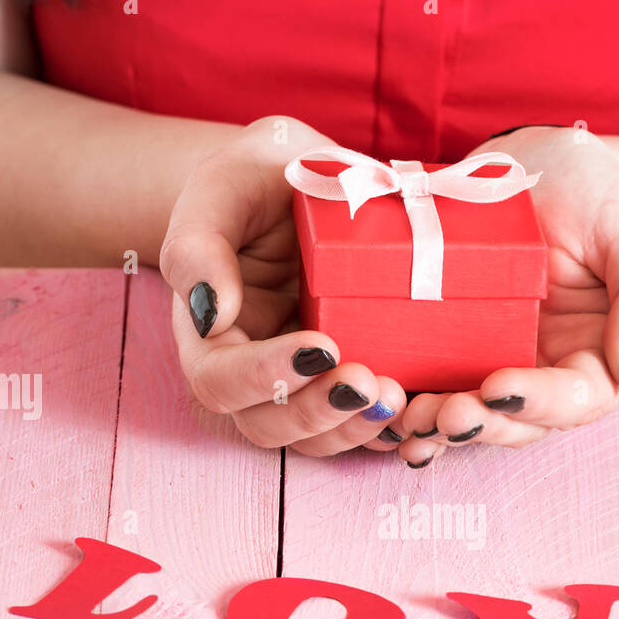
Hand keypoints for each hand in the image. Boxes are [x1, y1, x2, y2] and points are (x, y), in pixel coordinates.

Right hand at [160, 117, 405, 453]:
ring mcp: (302, 385)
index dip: (265, 377)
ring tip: (397, 397)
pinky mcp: (349, 382)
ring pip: (316, 438)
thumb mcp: (221, 188)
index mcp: (211, 336)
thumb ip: (199, 244)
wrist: (309, 181)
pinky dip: (389, 428)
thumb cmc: (255, 182)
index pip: (219, 382)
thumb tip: (213, 311)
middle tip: (369, 383)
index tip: (319, 347)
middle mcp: (252, 373)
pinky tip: (419, 409)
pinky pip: (363, 426)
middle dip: (318, 413)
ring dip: (355, 429)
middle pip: (268, 425)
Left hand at [396, 126, 618, 464]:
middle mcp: (540, 373)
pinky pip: (427, 385)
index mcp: (593, 358)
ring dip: (437, 426)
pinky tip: (381, 408)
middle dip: (478, 424)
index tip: (499, 388)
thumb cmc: (598, 193)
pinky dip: (405, 406)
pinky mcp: (445, 347)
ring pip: (467, 414)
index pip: (573, 399)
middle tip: (443, 415)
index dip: (537, 402)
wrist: (540, 164)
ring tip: (409, 419)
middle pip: (514, 421)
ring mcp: (490, 363)